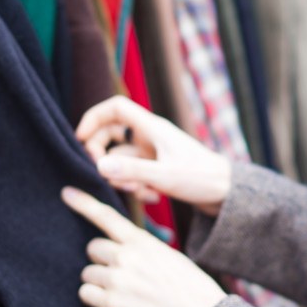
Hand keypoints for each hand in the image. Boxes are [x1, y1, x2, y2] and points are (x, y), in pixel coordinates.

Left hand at [61, 186, 226, 306]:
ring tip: (123, 291)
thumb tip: (121, 249)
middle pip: (93, 248)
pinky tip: (115, 302)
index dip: (84, 204)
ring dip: (99, 281)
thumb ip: (142, 248)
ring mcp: (117, 280)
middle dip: (102, 259)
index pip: (107, 217)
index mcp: (142, 241)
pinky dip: (95, 298)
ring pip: (88, 273)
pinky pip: (86, 294)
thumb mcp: (168, 255)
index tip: (66, 193)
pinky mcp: (111, 304)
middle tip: (121, 272)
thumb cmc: (189, 286)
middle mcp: (126, 257)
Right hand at [76, 95, 231, 215]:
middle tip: (102, 174)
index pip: (115, 108)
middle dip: (101, 154)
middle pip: (111, 133)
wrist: (228, 194)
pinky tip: (152, 197)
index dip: (93, 118)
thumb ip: (132, 170)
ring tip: (139, 191)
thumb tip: (98, 165)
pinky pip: (135, 173)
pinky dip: (136, 185)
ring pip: (121, 157)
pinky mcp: (158, 168)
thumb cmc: (202, 179)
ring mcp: (154, 153)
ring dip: (122, 176)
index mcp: (152, 128)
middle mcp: (151, 136)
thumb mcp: (165, 177)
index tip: (79, 139)